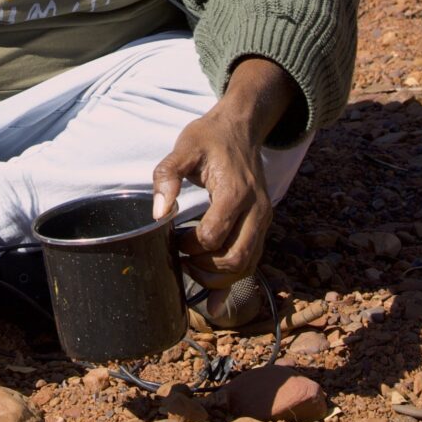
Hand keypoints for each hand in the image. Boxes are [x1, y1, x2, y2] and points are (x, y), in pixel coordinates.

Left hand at [150, 58, 298, 287]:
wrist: (240, 127)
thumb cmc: (209, 138)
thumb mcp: (184, 149)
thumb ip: (167, 177)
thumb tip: (158, 214)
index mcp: (235, 193)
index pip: (212, 237)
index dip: (188, 245)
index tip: (173, 236)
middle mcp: (256, 210)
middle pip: (233, 259)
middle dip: (204, 268)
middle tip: (182, 260)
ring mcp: (263, 219)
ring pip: (246, 265)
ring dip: (218, 276)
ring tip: (192, 267)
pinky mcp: (262, 224)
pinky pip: (253, 260)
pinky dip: (233, 277)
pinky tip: (214, 294)